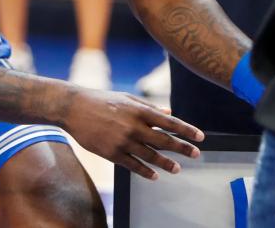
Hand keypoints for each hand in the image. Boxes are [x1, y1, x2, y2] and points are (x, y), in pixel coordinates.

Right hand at [63, 88, 203, 179]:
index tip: (200, 137)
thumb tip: (169, 111)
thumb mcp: (128, 98)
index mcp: (139, 110)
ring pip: (150, 156)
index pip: (169, 122)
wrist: (75, 108)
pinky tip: (155, 175)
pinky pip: (133, 165)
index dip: (186, 130)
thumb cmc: (103, 100)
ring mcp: (123, 141)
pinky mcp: (111, 153)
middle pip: (164, 140)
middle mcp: (134, 126)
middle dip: (182, 148)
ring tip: (177, 169)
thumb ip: (150, 106)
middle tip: (196, 154)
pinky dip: (146, 171)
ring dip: (166, 163)